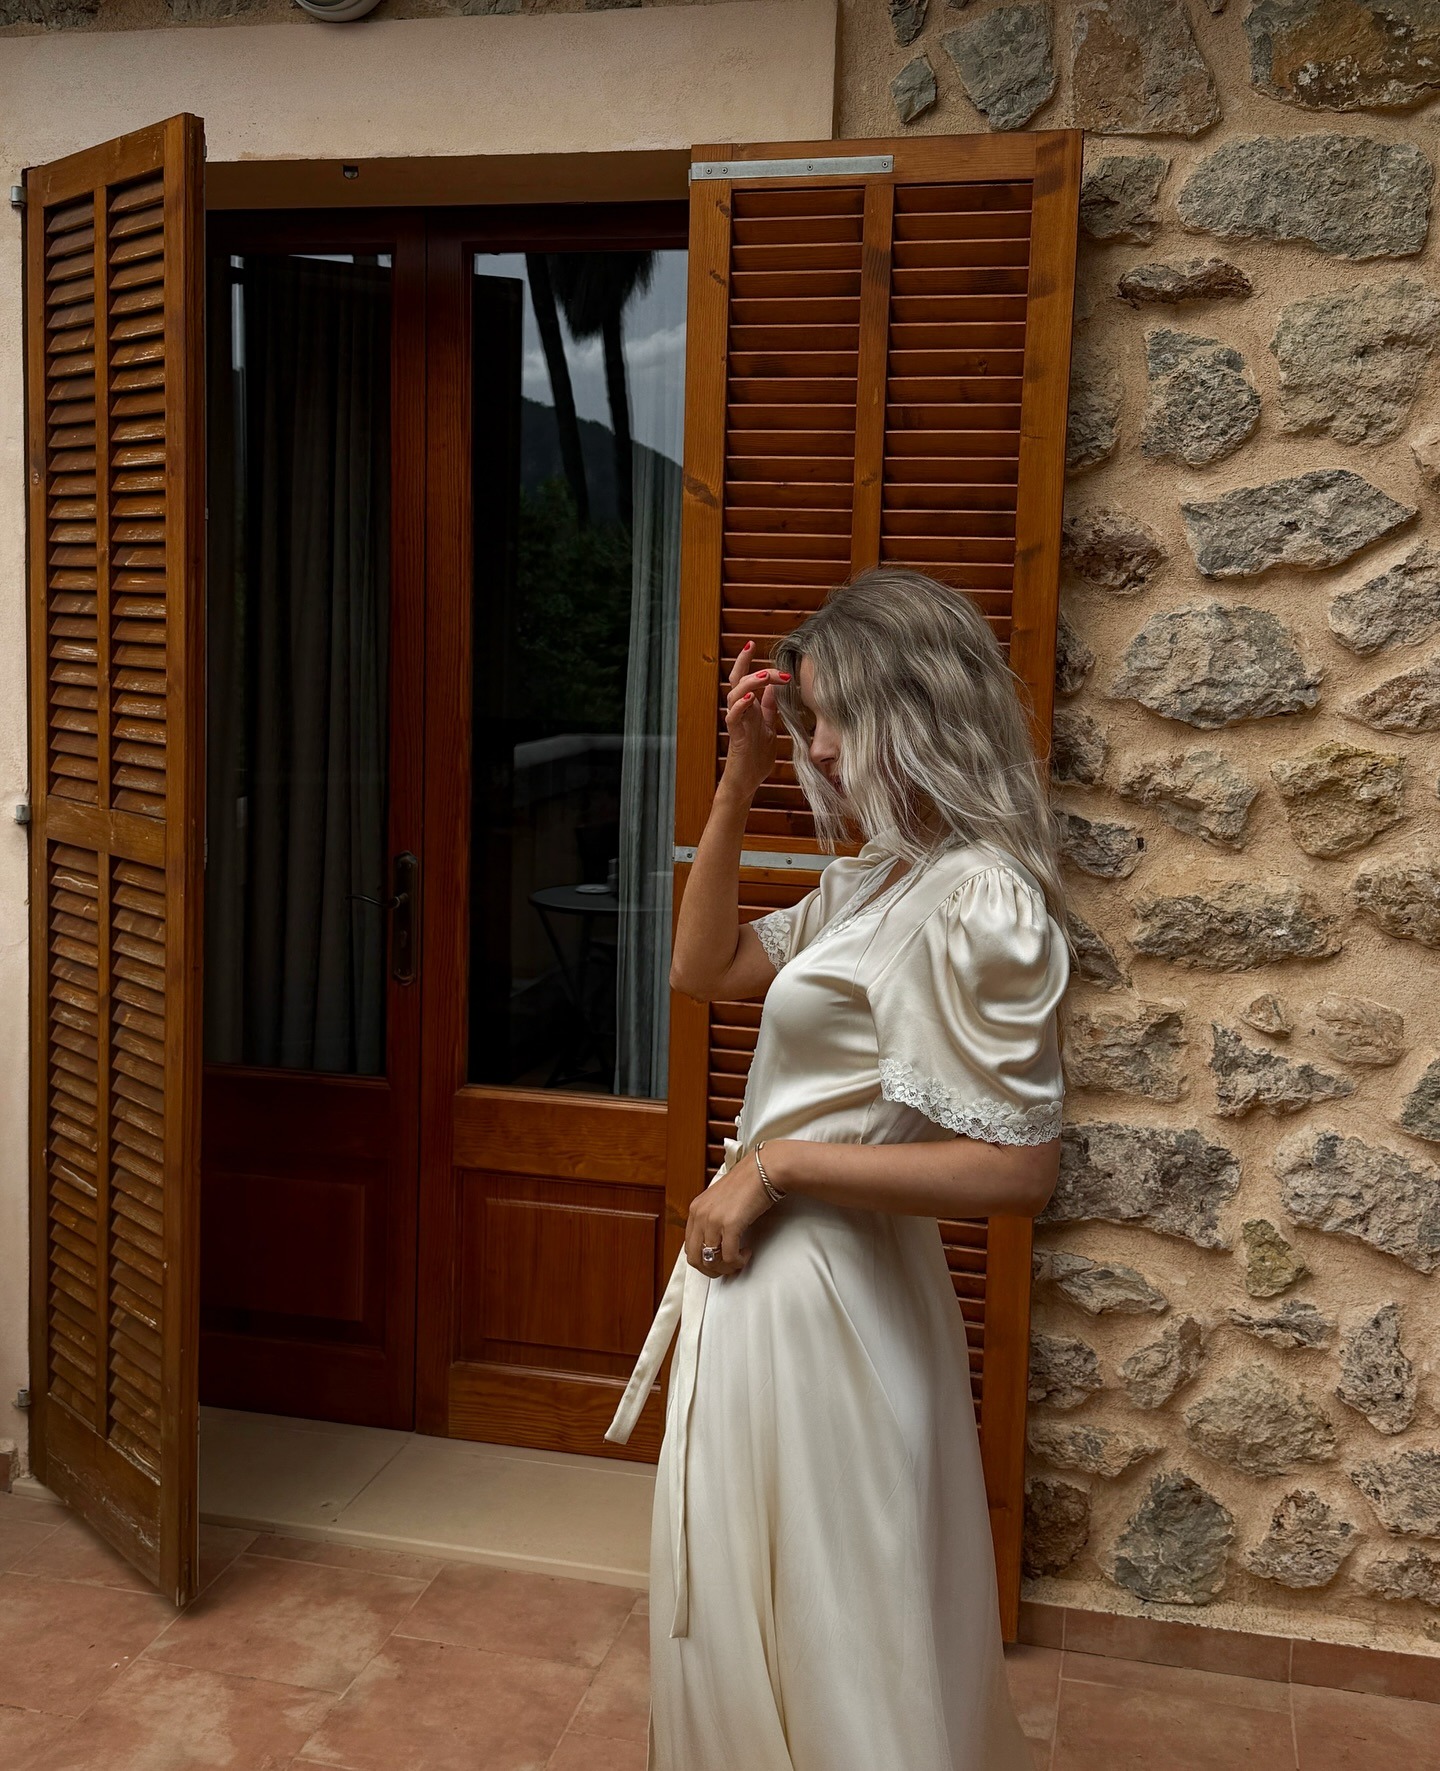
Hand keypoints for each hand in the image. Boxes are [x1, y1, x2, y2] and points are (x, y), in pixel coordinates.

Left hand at [685, 1153, 773, 1277]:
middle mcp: (700, 1215)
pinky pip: (729, 1257)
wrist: (764, 1170)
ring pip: (711, 1260)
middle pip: (694, 1257)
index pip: (688, 1246)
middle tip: (726, 1269)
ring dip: (727, 1267)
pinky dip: (738, 1261)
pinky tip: (746, 1253)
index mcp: (695, 1209)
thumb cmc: (747, 1183)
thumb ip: (712, 1218)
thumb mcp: (720, 1200)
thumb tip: (715, 1242)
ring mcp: (713, 1220)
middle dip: (711, 1269)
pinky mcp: (730, 1224)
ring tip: (739, 1260)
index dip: (702, 1260)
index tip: (716, 1262)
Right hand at [719, 640, 788, 801]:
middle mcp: (741, 711)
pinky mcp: (736, 736)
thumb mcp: (769, 727)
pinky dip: (741, 705)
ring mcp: (737, 722)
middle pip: (738, 680)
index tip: (753, 643)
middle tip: (770, 663)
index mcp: (750, 708)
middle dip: (749, 665)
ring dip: (750, 682)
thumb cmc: (756, 758)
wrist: (747, 782)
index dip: (748, 661)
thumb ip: (770, 708)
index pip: (746, 678)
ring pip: (735, 693)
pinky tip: (750, 697)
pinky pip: (734, 717)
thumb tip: (776, 688)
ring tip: (765, 676)